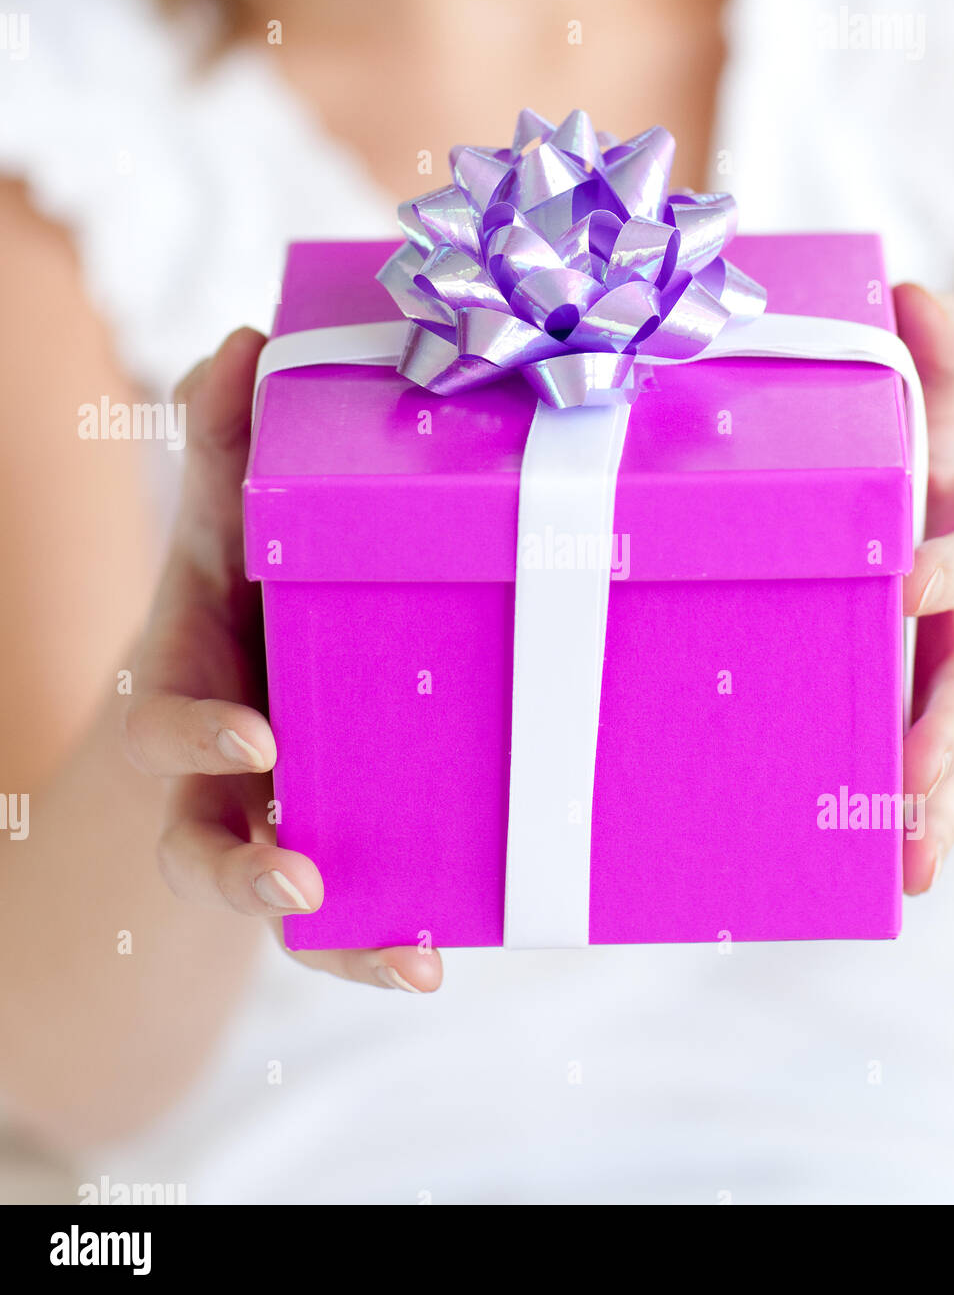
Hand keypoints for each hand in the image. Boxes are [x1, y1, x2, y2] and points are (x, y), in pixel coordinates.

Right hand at [122, 329, 442, 992]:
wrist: (247, 685)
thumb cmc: (243, 596)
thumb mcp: (232, 527)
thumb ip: (227, 442)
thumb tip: (243, 342)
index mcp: (191, 685)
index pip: (165, 718)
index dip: (196, 733)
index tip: (251, 735)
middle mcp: (218, 770)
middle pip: (201, 845)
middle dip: (238, 864)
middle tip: (294, 874)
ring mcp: (270, 818)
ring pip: (274, 900)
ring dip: (331, 940)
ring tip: (411, 961)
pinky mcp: (330, 849)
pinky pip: (345, 925)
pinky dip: (379, 948)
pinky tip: (438, 959)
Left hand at [895, 285, 953, 893]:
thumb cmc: (934, 479)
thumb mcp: (945, 425)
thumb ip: (936, 370)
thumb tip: (908, 292)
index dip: (946, 567)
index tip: (902, 582)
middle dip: (947, 719)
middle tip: (912, 764)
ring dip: (935, 794)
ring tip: (904, 846)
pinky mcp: (935, 725)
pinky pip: (938, 784)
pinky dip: (928, 827)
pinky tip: (903, 876)